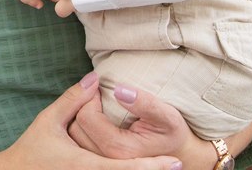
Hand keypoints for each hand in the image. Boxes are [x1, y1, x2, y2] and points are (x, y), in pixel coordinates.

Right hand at [0, 76, 181, 169]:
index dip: (153, 168)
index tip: (175, 163)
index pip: (128, 169)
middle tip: (178, 166)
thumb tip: (94, 78)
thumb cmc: (31, 148)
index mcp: (86, 165)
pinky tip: (141, 169)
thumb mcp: (49, 120)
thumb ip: (73, 99)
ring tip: (166, 168)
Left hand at [69, 74, 192, 160]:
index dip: (90, 96)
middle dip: (83, 105)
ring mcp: (100, 162)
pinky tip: (95, 119)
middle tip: (98, 95)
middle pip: (75, 125)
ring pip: (73, 133)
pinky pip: (77, 140)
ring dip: (79, 116)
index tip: (102, 89)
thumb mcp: (167, 116)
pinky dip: (80, 126)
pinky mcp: (98, 162)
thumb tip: (119, 90)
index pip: (86, 116)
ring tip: (96, 106)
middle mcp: (105, 159)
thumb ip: (145, 103)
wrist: (178, 155)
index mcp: (119, 148)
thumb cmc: (172, 134)